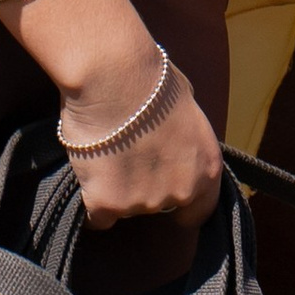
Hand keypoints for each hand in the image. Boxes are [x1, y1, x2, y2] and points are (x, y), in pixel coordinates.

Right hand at [57, 29, 224, 230]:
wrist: (114, 77)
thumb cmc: (151, 79)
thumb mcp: (188, 107)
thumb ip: (185, 135)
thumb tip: (176, 134)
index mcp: (206, 169)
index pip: (199, 210)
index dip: (182, 205)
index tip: (168, 198)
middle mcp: (180, 192)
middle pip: (159, 206)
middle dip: (145, 188)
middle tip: (128, 158)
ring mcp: (143, 202)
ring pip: (126, 208)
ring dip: (117, 189)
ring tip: (106, 155)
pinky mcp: (108, 204)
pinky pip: (97, 217)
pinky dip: (92, 200)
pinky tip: (88, 177)